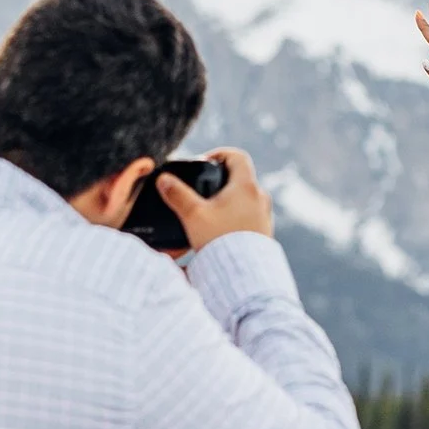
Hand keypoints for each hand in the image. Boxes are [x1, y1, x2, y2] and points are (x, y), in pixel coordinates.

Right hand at [153, 146, 273, 254]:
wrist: (243, 275)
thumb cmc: (219, 241)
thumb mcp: (193, 215)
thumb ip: (177, 195)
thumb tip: (163, 179)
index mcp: (246, 187)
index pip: (237, 156)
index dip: (219, 154)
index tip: (204, 162)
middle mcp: (260, 198)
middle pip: (241, 178)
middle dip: (221, 180)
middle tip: (203, 189)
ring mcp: (265, 216)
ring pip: (246, 198)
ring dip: (229, 199)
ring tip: (210, 211)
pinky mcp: (264, 233)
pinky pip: (250, 216)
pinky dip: (236, 215)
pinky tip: (220, 229)